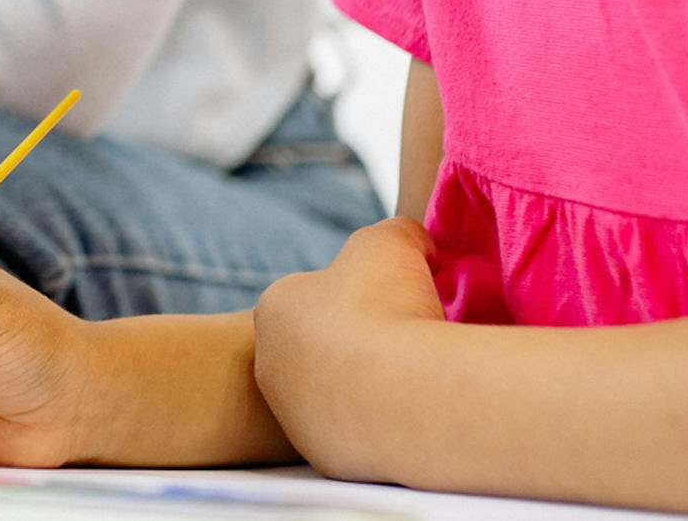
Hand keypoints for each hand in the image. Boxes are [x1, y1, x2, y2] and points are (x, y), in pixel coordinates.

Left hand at [250, 218, 446, 462]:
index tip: (390, 302)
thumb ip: (399, 233)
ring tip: (409, 382)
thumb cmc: (386, 306)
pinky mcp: (320, 455)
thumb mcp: (393, 240)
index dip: (358, 295)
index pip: (313, 296)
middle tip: (401, 345)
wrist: (398, 390)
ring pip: (330, 396)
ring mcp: (291, 415)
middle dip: (353, 346)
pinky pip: (351, 435)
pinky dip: (377, 425)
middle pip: (317, 350)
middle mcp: (270, 364)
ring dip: (364, 388)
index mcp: (275, 307)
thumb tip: (418, 245)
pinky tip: (408, 414)